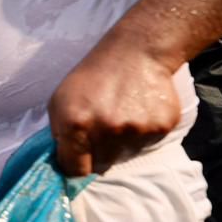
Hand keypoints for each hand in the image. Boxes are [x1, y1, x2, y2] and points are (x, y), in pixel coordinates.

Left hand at [48, 48, 178, 176]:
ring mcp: (136, 130)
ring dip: (121, 143)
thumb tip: (64, 164)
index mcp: (75, 124)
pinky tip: (139, 111)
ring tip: (121, 116)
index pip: (74, 171)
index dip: (75, 167)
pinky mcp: (161, 127)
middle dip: (97, 153)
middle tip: (101, 129)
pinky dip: (143, 133)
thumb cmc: (92, 76)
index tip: (78, 162)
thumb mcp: (60, 100)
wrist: (138, 50)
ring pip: (125, 155)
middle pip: (101, 166)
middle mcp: (106, 130)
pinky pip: (147, 143)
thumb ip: (59, 134)